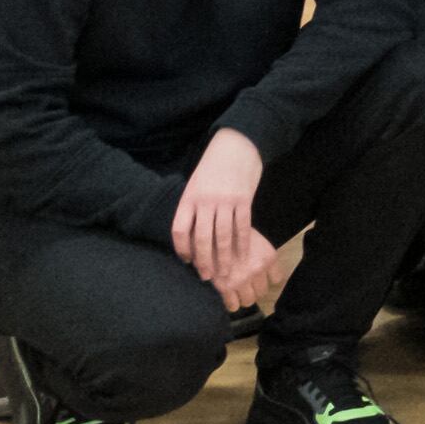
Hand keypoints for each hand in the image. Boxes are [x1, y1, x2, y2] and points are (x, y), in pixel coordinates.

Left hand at [172, 129, 276, 306]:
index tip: (187, 262)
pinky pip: (243, 227)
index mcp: (189, 198)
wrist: (236, 146)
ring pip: (223, 236)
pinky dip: (243, 244)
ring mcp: (225, 201)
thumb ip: (192, 208)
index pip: (180, 230)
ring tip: (226, 273)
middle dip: (204, 261)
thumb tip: (190, 237)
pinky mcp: (244, 200)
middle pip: (202, 238)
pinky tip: (243, 255)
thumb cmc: (213, 168)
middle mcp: (205, 201)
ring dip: (224, 258)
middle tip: (206, 277)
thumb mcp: (195, 185)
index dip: (182, 249)